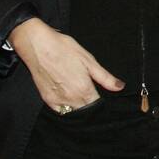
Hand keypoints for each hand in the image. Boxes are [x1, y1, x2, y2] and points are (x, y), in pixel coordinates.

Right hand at [9, 17, 123, 112]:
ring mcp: (57, 100)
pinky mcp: (47, 99)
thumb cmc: (64, 49)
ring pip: (72, 112)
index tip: (103, 96)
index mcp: (83, 89)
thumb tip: (120, 87)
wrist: (38, 45)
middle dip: (91, 107)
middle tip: (92, 95)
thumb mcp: (89, 61)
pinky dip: (66, 108)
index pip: (97, 106)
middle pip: (85, 111)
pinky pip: (60, 111)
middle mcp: (70, 99)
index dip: (102, 103)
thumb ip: (105, 77)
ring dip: (79, 109)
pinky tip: (69, 99)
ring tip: (81, 96)